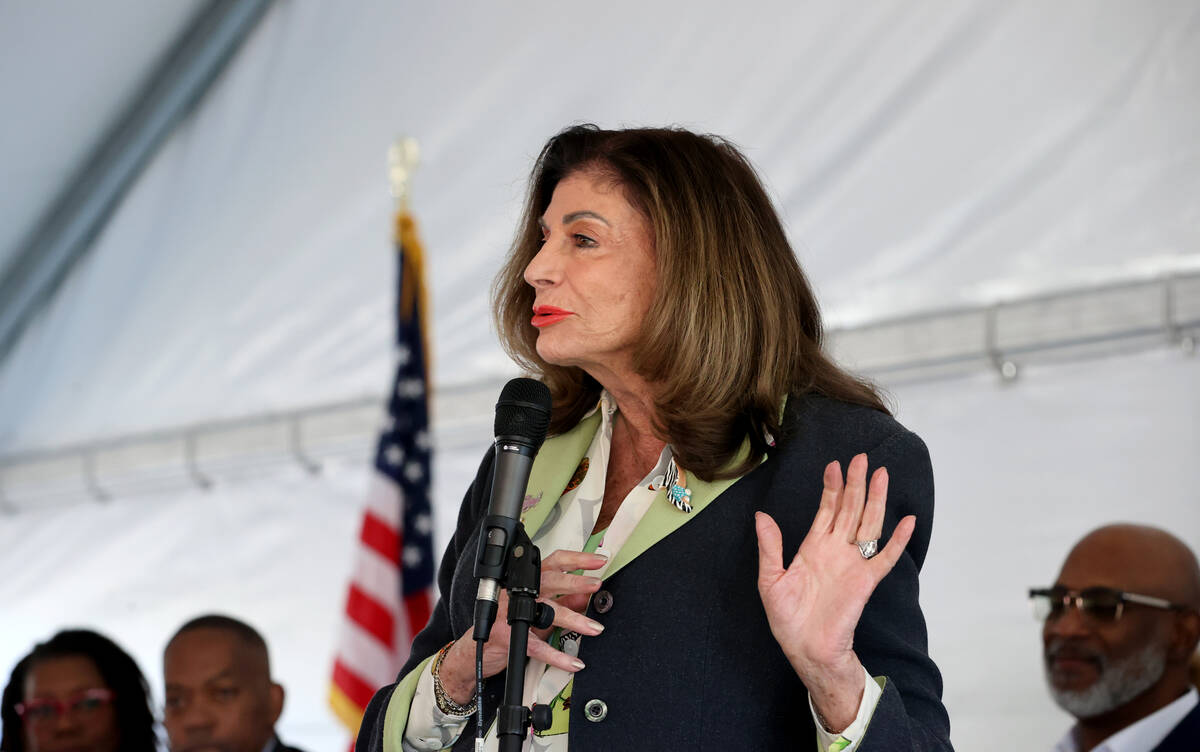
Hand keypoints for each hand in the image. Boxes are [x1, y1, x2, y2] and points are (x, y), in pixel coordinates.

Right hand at [438, 549, 606, 703]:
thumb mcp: (537, 612)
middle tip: (596, 585)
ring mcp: (511, 614)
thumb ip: (560, 604)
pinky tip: (574, 662)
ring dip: (574, 620)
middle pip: (550, 581)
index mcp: (527, 583)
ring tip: (594, 628)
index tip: (598, 561)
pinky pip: (537, 647)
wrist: (474, 652)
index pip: (553, 563)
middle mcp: (518, 594)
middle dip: (576, 582)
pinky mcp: (507, 637)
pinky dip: (557, 656)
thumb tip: (585, 597)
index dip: (576, 560)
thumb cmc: (505, 626)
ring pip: (546, 612)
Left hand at [755, 453, 915, 729]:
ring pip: (867, 524)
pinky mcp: (865, 581)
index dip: (831, 487)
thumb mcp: (770, 580)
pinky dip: (898, 540)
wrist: (805, 649)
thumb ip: (770, 547)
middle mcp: (835, 551)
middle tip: (861, 458)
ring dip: (875, 500)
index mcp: (813, 548)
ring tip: (881, 475)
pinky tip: (907, 520)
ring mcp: (852, 564)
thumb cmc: (787, 618)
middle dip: (855, 484)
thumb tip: (761, 516)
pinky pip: (885, 557)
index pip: (826, 510)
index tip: (834, 464)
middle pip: (849, 509)